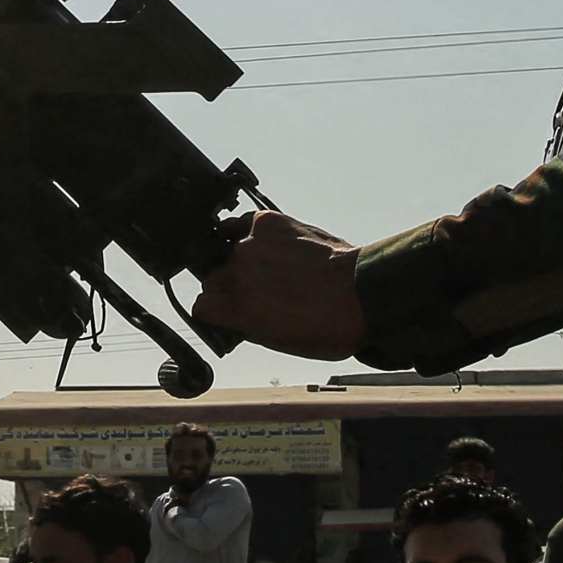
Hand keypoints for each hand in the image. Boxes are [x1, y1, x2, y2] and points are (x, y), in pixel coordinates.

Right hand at [191, 210, 368, 358]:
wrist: (361, 293)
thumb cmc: (328, 326)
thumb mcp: (278, 340)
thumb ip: (245, 324)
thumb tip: (232, 318)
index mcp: (234, 309)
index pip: (201, 306)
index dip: (215, 309)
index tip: (225, 309)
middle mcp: (235, 274)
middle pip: (212, 277)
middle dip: (228, 284)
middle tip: (257, 288)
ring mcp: (250, 245)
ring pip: (226, 248)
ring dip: (241, 256)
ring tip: (269, 264)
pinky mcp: (267, 222)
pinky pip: (246, 223)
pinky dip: (254, 232)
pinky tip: (271, 242)